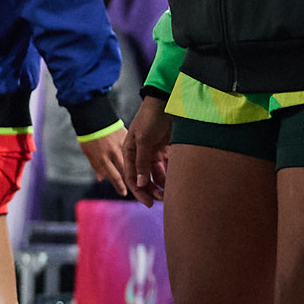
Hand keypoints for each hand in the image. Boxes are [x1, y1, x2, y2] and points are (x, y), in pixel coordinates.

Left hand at [84, 127, 141, 198]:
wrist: (93, 116)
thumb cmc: (89, 135)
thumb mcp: (88, 152)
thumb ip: (96, 165)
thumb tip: (101, 179)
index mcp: (102, 158)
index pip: (114, 176)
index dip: (120, 186)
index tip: (124, 193)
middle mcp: (113, 153)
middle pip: (125, 171)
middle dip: (132, 182)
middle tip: (139, 189)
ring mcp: (121, 145)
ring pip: (132, 160)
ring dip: (138, 170)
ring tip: (144, 177)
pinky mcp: (127, 136)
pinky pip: (135, 148)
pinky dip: (140, 154)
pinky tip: (146, 159)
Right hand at [127, 92, 171, 206]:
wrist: (167, 100)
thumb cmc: (151, 117)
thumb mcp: (144, 139)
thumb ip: (142, 161)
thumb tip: (139, 183)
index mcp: (129, 151)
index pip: (131, 177)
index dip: (138, 191)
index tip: (149, 203)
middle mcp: (139, 154)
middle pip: (143, 178)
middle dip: (151, 190)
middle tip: (162, 199)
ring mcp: (151, 152)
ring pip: (155, 175)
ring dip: (160, 185)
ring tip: (169, 194)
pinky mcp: (163, 149)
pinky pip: (165, 167)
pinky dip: (168, 175)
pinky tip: (174, 182)